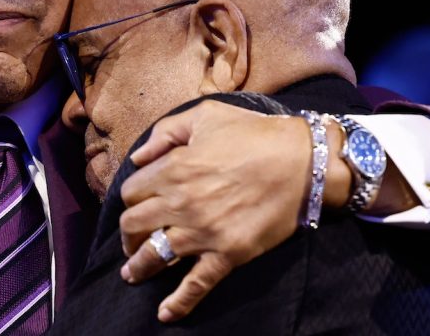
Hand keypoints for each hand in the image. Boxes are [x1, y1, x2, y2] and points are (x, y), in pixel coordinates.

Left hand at [119, 100, 348, 321]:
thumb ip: (165, 131)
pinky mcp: (227, 253)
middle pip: (134, 225)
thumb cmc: (252, 134)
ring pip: (155, 257)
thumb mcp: (205, 115)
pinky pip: (196, 284)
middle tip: (131, 237)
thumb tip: (139, 157)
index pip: (131, 192)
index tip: (137, 201)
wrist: (301, 161)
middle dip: (128, 232)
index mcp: (173, 168)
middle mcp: (180, 202)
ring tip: (132, 273)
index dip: (130, 197)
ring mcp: (203, 232)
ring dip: (138, 267)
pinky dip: (179, 303)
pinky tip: (165, 313)